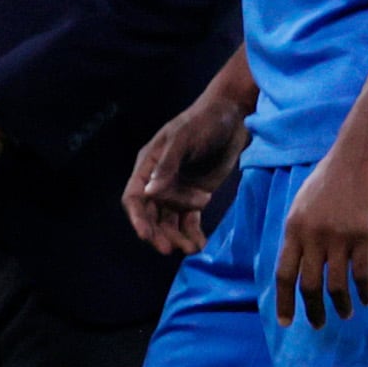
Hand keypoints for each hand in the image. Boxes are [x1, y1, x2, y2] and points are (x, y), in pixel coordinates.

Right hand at [123, 92, 248, 256]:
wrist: (233, 117)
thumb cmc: (204, 122)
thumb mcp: (184, 140)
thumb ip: (167, 166)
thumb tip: (149, 193)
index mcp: (148, 165)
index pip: (134, 197)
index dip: (138, 218)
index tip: (147, 236)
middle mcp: (158, 180)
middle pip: (151, 214)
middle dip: (159, 233)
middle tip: (170, 249)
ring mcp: (177, 189)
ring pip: (170, 220)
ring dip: (177, 236)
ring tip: (192, 249)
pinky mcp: (196, 195)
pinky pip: (189, 219)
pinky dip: (192, 233)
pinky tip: (200, 244)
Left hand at [274, 135, 367, 326]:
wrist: (360, 154)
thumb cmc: (332, 177)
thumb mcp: (303, 203)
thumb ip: (300, 231)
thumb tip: (299, 259)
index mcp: (293, 228)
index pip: (283, 273)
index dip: (283, 301)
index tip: (286, 322)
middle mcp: (312, 236)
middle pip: (308, 284)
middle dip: (312, 310)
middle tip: (318, 325)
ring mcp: (338, 236)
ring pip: (335, 284)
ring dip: (340, 305)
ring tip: (346, 314)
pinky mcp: (365, 235)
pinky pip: (362, 273)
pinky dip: (364, 290)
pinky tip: (367, 299)